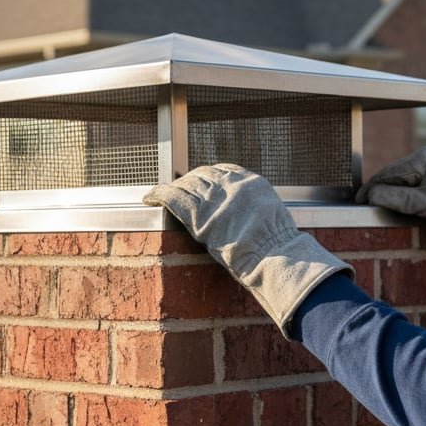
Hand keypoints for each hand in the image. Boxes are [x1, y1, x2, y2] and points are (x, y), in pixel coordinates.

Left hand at [144, 164, 352, 335]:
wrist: (273, 256)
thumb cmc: (276, 246)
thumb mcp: (272, 213)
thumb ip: (256, 206)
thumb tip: (246, 212)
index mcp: (251, 181)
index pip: (223, 170)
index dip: (208, 175)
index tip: (201, 179)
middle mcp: (231, 185)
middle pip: (202, 175)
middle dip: (190, 180)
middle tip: (180, 187)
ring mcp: (214, 199)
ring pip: (186, 184)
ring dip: (174, 188)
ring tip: (164, 194)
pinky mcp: (199, 215)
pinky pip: (172, 197)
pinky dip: (159, 194)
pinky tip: (149, 197)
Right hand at [356, 147, 425, 255]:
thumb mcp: (420, 204)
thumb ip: (394, 198)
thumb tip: (372, 194)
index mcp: (422, 158)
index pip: (387, 173)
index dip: (371, 188)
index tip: (359, 200)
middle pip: (395, 174)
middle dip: (381, 188)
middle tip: (366, 204)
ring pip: (404, 178)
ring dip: (393, 190)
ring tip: (380, 204)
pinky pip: (415, 180)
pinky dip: (405, 190)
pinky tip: (400, 201)